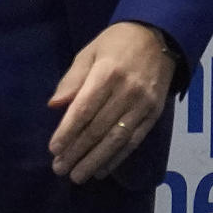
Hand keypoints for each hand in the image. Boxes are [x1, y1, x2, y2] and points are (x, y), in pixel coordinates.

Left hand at [47, 21, 175, 183]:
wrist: (159, 37)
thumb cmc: (116, 42)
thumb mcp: (90, 51)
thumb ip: (73, 79)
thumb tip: (54, 105)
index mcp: (107, 72)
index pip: (84, 108)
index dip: (68, 131)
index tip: (54, 149)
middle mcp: (126, 90)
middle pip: (99, 128)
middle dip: (77, 151)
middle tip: (60, 169)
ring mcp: (143, 104)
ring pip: (116, 139)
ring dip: (95, 161)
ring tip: (77, 175)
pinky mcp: (154, 114)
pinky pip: (133, 141)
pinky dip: (117, 158)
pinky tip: (102, 170)